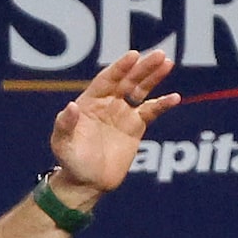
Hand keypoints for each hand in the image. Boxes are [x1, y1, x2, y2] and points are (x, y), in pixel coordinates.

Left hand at [48, 49, 178, 195]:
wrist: (87, 182)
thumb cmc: (70, 161)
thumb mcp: (62, 143)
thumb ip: (65, 124)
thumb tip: (71, 106)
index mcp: (90, 102)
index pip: (107, 79)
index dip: (120, 67)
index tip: (133, 56)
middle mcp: (108, 103)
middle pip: (128, 80)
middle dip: (143, 67)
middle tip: (160, 55)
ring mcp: (123, 113)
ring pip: (141, 90)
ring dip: (154, 77)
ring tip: (167, 63)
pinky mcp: (136, 127)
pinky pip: (151, 112)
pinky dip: (163, 104)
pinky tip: (175, 98)